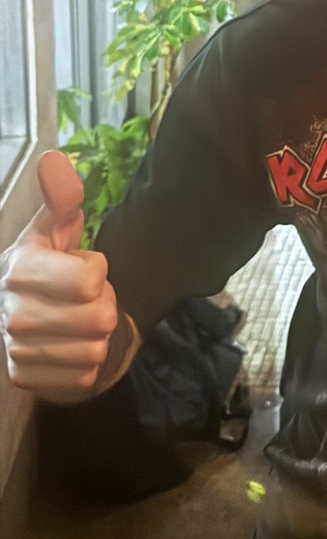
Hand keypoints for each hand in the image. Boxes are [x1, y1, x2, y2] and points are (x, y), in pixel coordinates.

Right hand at [0, 150, 120, 396]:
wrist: (37, 316)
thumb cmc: (55, 265)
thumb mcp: (61, 227)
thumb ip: (63, 196)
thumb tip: (54, 158)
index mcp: (20, 268)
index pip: (89, 280)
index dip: (98, 272)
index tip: (85, 267)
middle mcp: (11, 312)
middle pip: (97, 317)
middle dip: (103, 306)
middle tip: (86, 299)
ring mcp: (15, 349)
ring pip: (93, 350)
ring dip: (96, 336)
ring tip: (78, 321)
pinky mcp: (25, 380)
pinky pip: (83, 377)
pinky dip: (87, 366)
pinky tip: (70, 348)